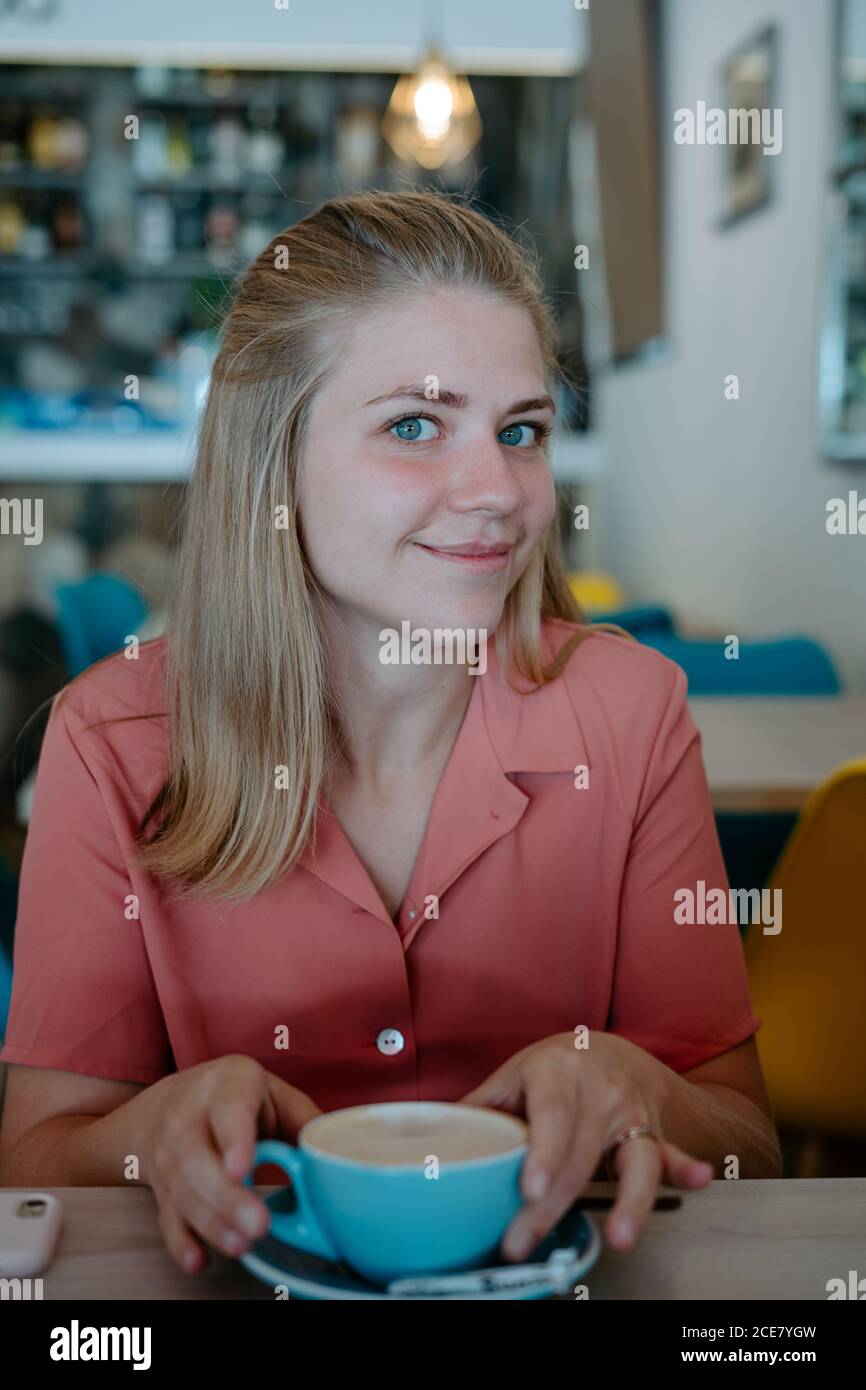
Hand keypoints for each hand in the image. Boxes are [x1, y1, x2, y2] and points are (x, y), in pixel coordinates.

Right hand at [138, 1054, 320, 1272]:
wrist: (167, 1105)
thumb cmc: (232, 1097)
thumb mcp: (270, 1091)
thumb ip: (303, 1119)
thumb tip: (336, 1155)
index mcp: (225, 1085)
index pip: (229, 1108)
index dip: (234, 1139)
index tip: (242, 1168)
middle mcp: (188, 1118)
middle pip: (198, 1159)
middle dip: (227, 1197)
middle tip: (257, 1224)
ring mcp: (169, 1154)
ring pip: (184, 1192)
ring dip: (212, 1223)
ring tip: (242, 1244)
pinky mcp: (162, 1188)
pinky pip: (167, 1217)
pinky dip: (181, 1242)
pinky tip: (198, 1259)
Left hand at [459, 1032, 713, 1260]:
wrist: (610, 1051)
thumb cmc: (554, 1068)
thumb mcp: (514, 1075)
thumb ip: (480, 1109)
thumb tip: (432, 1142)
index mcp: (557, 1069)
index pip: (550, 1113)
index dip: (541, 1152)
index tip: (530, 1187)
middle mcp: (599, 1090)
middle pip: (579, 1155)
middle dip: (551, 1206)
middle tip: (523, 1241)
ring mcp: (631, 1113)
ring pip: (633, 1160)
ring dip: (630, 1200)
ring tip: (621, 1234)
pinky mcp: (654, 1134)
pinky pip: (670, 1154)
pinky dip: (686, 1169)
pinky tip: (699, 1179)